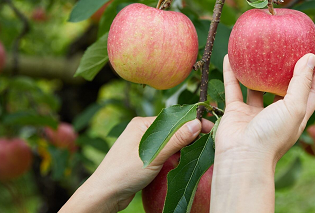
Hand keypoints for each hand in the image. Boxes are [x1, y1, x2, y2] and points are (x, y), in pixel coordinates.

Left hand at [60, 116, 212, 212]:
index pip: (174, 118)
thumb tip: (197, 123)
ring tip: (199, 152)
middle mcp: (142, 131)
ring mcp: (142, 144)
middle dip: (190, 135)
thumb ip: (176, 139)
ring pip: (169, 142)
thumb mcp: (154, 156)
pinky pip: (164, 152)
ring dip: (182, 147)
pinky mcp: (143, 158)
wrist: (103, 195)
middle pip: (172, 129)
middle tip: (208, 141)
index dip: (193, 122)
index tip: (211, 128)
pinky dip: (174, 156)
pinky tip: (183, 162)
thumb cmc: (124, 173)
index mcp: (142, 124)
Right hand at [211, 53, 314, 212]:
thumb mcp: (295, 107)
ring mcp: (256, 113)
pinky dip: (231, 73)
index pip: (311, 90)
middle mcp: (277, 113)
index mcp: (296, 115)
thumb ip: (302, 82)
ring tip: (258, 50)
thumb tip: (312, 57)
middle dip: (288, 68)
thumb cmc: (272, 135)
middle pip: (285, 87)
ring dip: (258, 70)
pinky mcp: (236, 112)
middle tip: (289, 46)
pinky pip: (233, 88)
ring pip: (257, 87)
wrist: (242, 158)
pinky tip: (229, 56)